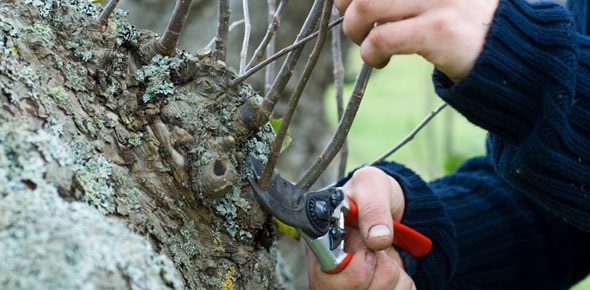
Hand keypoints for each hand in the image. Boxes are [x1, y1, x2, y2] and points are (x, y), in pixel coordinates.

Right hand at [307, 166, 415, 288]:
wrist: (398, 206)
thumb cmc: (375, 192)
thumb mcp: (372, 185)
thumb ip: (373, 208)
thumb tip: (376, 238)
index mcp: (322, 243)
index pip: (324, 279)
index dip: (351, 273)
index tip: (368, 254)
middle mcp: (333, 269)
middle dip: (376, 276)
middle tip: (380, 251)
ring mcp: (352, 282)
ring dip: (393, 276)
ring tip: (388, 254)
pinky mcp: (374, 287)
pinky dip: (402, 283)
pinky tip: (396, 265)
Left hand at [334, 0, 499, 82]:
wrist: (513, 50)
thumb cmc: (466, 23)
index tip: (345, 2)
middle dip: (346, 3)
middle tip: (355, 24)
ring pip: (366, 5)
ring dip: (354, 29)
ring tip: (366, 44)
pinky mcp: (438, 30)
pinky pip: (382, 39)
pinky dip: (370, 54)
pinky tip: (380, 61)